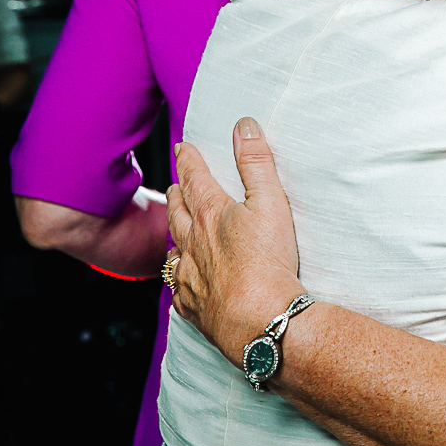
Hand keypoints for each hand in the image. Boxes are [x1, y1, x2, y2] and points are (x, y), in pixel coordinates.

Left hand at [166, 118, 304, 366]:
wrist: (259, 319)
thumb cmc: (268, 261)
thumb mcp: (270, 202)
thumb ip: (256, 162)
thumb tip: (243, 126)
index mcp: (211, 213)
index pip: (194, 178)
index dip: (188, 160)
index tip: (182, 148)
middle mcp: (192, 242)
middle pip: (178, 211)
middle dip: (178, 192)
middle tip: (177, 182)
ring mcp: (189, 275)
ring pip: (175, 248)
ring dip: (175, 233)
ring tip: (178, 227)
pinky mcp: (193, 304)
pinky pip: (178, 287)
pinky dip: (178, 277)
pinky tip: (182, 279)